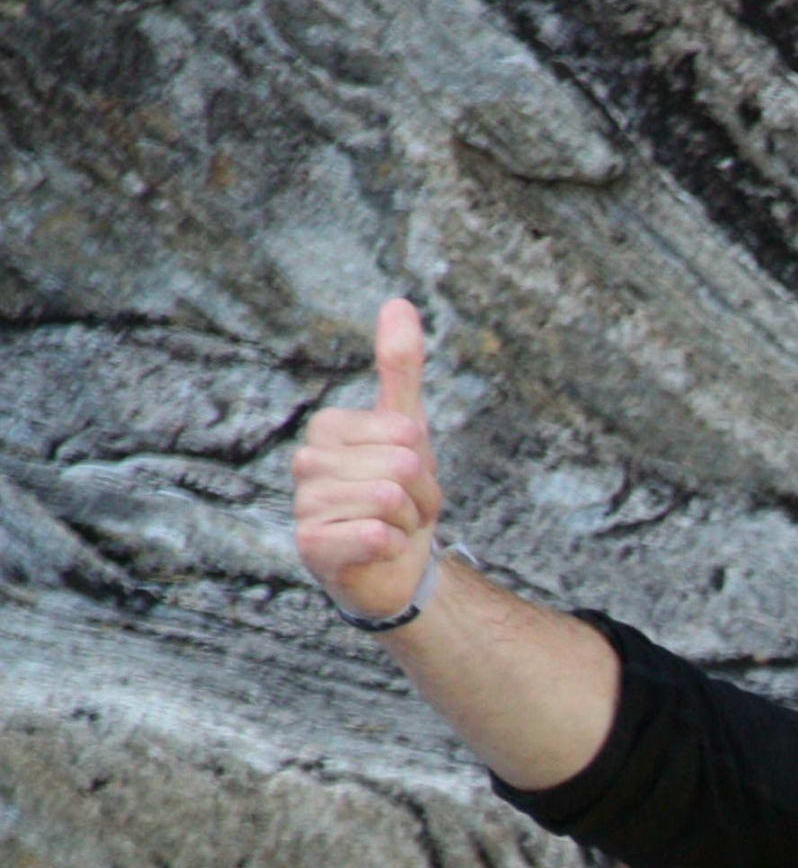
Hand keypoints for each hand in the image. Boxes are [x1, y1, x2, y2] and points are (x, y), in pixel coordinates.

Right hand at [293, 298, 443, 621]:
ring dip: (408, 523)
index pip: (406, 434)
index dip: (423, 463)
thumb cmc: (399, 493)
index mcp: (328, 428)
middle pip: (400, 466)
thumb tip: (399, 302)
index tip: (408, 478)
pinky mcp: (311, 547)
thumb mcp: (408, 428)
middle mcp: (307, 463)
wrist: (397, 566)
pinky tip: (377, 551)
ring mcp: (305, 506)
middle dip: (420, 495)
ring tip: (391, 528)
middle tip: (403, 509)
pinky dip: (392, 546)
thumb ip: (400, 367)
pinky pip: (373, 535)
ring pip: (389, 500)